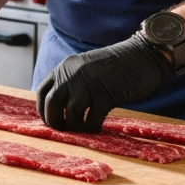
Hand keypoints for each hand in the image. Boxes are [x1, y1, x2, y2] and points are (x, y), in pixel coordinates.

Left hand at [36, 32, 172, 131]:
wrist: (142, 55)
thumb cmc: (116, 64)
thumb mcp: (85, 66)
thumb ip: (71, 80)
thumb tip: (58, 105)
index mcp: (65, 67)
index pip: (42, 92)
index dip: (42, 110)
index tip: (50, 120)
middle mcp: (72, 76)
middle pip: (52, 105)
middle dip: (54, 122)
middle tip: (64, 130)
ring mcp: (88, 85)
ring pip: (71, 115)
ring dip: (74, 127)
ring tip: (82, 129)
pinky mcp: (106, 96)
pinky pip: (92, 120)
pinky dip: (92, 128)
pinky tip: (96, 128)